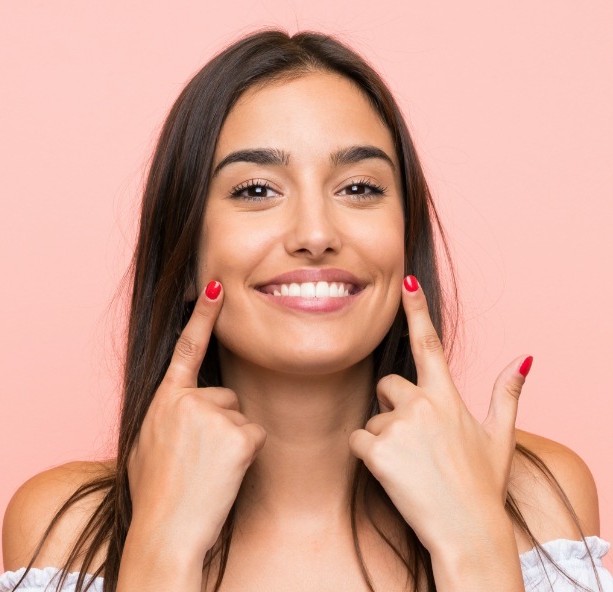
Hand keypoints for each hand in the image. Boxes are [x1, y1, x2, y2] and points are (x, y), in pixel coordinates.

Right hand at [127, 281, 266, 557]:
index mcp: (164, 399)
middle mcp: (187, 399)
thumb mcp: (149, 444)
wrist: (164, 531)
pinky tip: (225, 473)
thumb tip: (184, 405)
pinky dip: (247, 455)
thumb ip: (169, 415)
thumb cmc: (157, 492)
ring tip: (208, 469)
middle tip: (199, 460)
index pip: (186, 347)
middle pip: (225, 396)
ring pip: (241, 416)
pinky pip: (254, 435)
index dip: (202, 315)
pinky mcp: (238, 434)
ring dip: (232, 442)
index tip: (214, 284)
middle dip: (220, 424)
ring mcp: (213, 414)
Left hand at [349, 276, 531, 555]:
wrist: (467, 530)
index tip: (407, 283)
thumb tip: (524, 359)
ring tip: (410, 464)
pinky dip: (368, 454)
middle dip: (393, 403)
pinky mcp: (378, 451)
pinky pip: (359, 440)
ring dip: (384, 437)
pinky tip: (391, 473)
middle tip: (411, 436)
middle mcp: (422, 405)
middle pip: (388, 384)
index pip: (429, 344)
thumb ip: (507, 394)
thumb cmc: (482, 484)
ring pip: (374, 417)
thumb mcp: (500, 437)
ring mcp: (399, 427)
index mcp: (448, 397)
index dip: (417, 311)